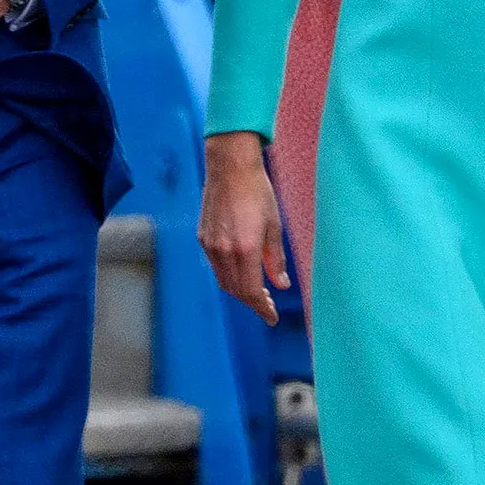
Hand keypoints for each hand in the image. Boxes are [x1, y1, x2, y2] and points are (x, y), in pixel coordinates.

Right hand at [198, 131, 289, 324]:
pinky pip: (215, 266)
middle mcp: (224, 251)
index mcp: (245, 249)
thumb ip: (275, 259)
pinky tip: (240, 269)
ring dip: (239, 290)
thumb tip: (281, 285)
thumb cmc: (257, 192)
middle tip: (267, 304)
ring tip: (256, 290)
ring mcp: (210, 244)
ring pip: (223, 280)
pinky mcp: (203, 237)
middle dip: (252, 302)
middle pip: (236, 290)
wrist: (230, 167)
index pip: (252, 291)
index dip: (262, 308)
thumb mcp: (273, 226)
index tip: (272, 318)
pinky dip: (228, 274)